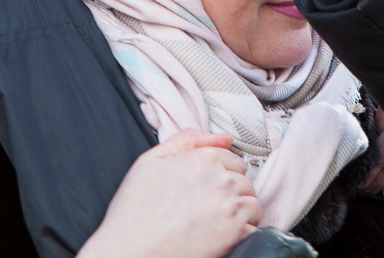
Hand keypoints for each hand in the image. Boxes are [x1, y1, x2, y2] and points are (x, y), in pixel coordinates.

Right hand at [79, 130, 261, 257]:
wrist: (129, 252)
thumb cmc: (134, 212)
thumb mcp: (150, 162)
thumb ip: (187, 140)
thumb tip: (223, 138)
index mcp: (203, 159)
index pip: (232, 160)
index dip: (220, 176)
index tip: (206, 191)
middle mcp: (221, 179)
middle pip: (244, 182)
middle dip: (231, 194)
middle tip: (207, 210)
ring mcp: (230, 207)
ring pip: (253, 204)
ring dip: (240, 214)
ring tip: (215, 224)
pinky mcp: (235, 234)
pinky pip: (255, 229)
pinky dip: (243, 234)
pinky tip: (222, 238)